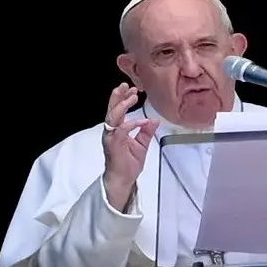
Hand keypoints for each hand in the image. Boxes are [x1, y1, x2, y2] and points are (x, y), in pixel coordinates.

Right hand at [102, 83, 158, 208]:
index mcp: (117, 129)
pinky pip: (122, 130)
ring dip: (122, 105)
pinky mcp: (114, 145)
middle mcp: (112, 131)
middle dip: (118, 96)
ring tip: (131, 97)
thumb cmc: (128, 164)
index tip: (133, 90)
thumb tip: (154, 120)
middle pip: (112, 109)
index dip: (124, 98)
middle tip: (126, 86)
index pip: (118, 110)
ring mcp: (111, 138)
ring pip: (113, 117)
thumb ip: (146, 131)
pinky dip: (131, 124)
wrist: (123, 179)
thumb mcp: (142, 144)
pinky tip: (141, 121)